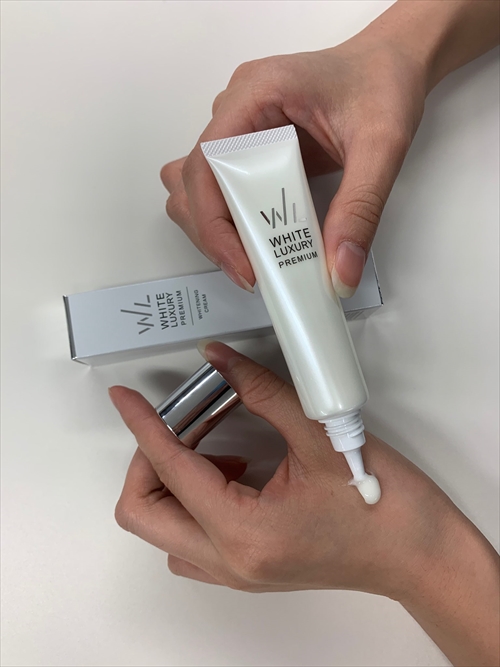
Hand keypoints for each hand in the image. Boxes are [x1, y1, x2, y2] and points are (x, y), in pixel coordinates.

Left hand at [110, 342, 498, 664]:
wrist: (418, 552)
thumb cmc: (381, 503)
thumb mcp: (319, 434)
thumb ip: (260, 390)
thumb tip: (219, 360)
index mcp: (244, 531)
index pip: (170, 470)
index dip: (143, 426)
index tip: (125, 397)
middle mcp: (230, 561)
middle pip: (143, 515)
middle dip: (146, 461)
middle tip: (174, 422)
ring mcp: (237, 571)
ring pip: (163, 530)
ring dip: (169, 483)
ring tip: (210, 442)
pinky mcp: (248, 568)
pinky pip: (190, 541)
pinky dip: (192, 500)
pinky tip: (231, 468)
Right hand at [161, 28, 425, 296]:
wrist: (393, 65)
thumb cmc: (384, 86)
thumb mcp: (382, 147)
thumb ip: (361, 210)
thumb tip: (341, 273)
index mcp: (256, 94)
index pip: (207, 164)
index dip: (214, 223)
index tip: (245, 267)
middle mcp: (236, 110)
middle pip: (194, 182)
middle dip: (215, 234)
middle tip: (255, 271)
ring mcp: (239, 129)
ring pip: (198, 188)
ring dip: (217, 229)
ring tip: (256, 258)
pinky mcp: (250, 149)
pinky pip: (222, 189)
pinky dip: (232, 221)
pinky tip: (261, 238)